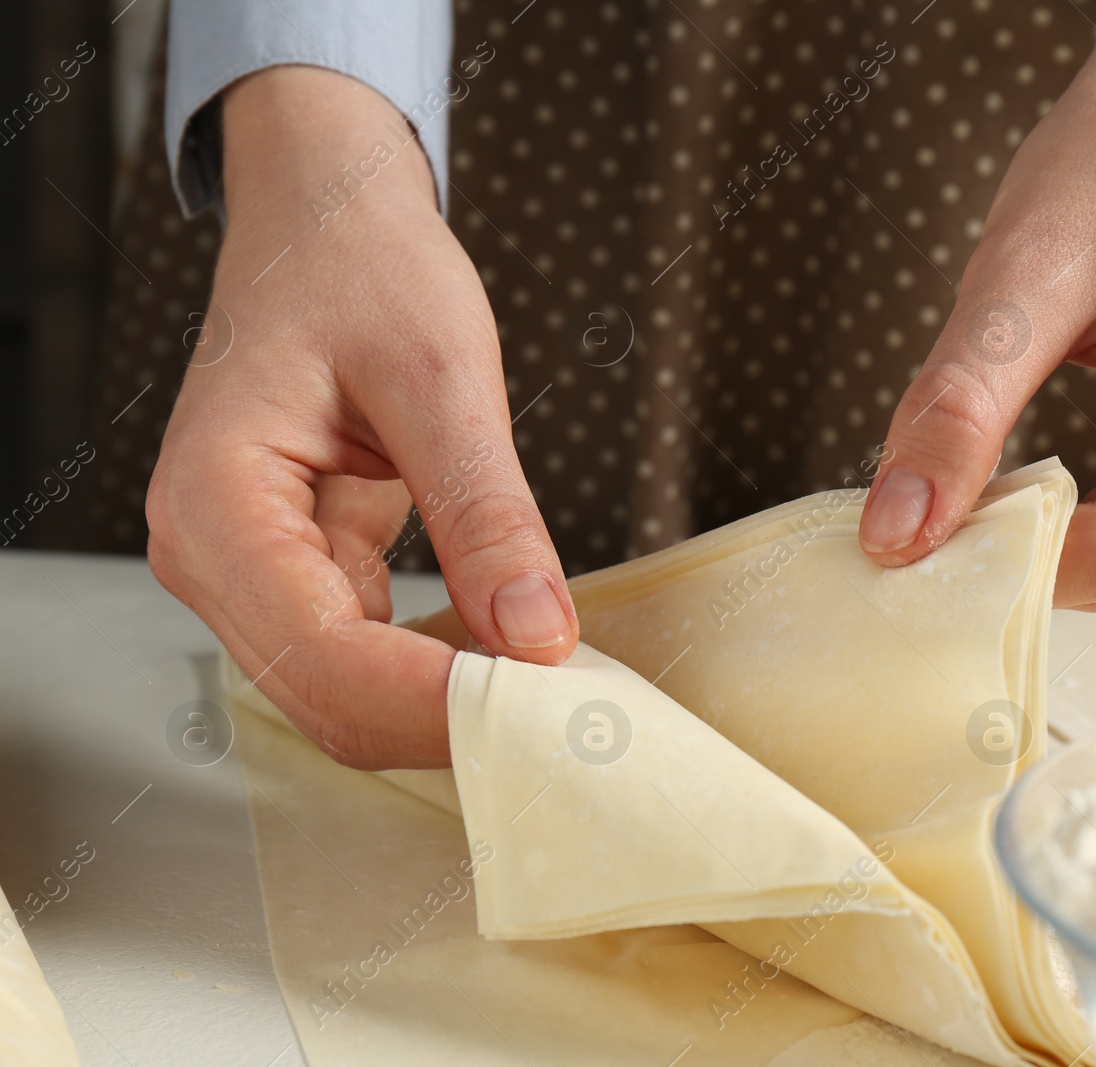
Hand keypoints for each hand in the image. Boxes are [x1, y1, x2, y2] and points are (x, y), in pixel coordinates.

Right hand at [147, 67, 576, 768]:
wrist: (326, 225)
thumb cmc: (363, 270)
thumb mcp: (444, 378)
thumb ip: (487, 514)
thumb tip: (537, 637)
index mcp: (218, 504)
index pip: (324, 656)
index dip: (436, 702)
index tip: (546, 711)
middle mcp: (209, 556)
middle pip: (328, 701)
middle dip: (448, 720)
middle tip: (573, 715)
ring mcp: (245, 574)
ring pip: (345, 697)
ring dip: (448, 706)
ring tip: (555, 686)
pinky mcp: (292, 575)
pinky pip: (365, 657)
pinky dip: (441, 669)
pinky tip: (512, 649)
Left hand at [858, 0, 1095, 608]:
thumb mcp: (1023, 270)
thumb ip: (960, 405)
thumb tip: (897, 534)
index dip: (1018, 558)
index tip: (923, 533)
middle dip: (1036, 551)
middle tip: (941, 502)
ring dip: (1059, 540)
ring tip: (992, 470)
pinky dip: (1086, 522)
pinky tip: (1037, 480)